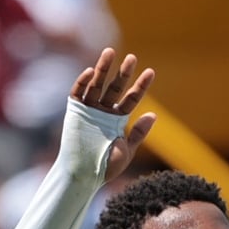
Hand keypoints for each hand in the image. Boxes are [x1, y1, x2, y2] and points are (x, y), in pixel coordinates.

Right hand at [72, 48, 156, 182]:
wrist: (83, 176)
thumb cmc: (105, 167)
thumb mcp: (127, 151)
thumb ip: (139, 133)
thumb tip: (154, 115)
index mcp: (117, 120)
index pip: (131, 98)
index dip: (140, 86)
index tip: (150, 72)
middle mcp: (103, 112)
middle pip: (115, 88)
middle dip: (123, 73)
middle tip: (132, 58)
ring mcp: (88, 110)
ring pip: (97, 85)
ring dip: (102, 68)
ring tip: (110, 52)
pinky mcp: (74, 111)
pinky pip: (77, 93)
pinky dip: (82, 82)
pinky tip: (90, 72)